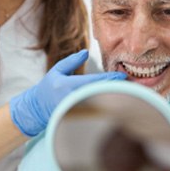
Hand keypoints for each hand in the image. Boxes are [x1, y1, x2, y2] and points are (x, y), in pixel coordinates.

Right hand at [9, 49, 125, 136]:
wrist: (37, 109)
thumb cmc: (48, 87)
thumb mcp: (57, 71)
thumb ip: (71, 61)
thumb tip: (86, 52)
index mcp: (67, 85)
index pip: (93, 82)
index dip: (110, 79)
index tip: (123, 76)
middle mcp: (72, 99)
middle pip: (100, 94)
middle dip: (115, 89)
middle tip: (131, 85)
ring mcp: (76, 110)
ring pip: (99, 104)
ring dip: (113, 98)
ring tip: (128, 93)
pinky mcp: (78, 118)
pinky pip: (95, 111)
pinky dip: (106, 106)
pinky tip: (116, 103)